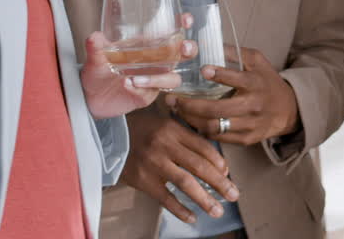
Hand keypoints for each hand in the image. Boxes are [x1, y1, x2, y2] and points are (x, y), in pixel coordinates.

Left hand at [81, 32, 189, 119]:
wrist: (89, 97)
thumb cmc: (98, 71)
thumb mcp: (96, 56)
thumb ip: (96, 46)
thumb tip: (95, 36)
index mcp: (147, 45)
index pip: (171, 32)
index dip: (183, 25)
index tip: (186, 20)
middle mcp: (156, 62)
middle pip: (183, 54)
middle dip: (188, 50)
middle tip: (182, 48)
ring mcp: (154, 79)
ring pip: (173, 78)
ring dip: (159, 78)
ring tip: (135, 79)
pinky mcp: (147, 95)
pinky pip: (152, 92)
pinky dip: (141, 88)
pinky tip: (127, 85)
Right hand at [121, 110, 240, 223]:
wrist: (109, 136)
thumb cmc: (143, 131)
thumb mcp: (166, 125)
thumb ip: (188, 140)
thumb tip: (216, 163)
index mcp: (173, 130)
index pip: (204, 147)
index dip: (219, 162)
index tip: (228, 174)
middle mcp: (165, 145)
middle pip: (199, 166)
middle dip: (220, 183)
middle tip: (234, 195)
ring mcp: (154, 163)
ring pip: (186, 183)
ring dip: (204, 199)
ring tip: (217, 210)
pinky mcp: (143, 180)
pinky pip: (165, 198)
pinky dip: (180, 209)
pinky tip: (192, 217)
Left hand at [163, 47, 298, 145]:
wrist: (288, 110)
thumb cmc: (267, 81)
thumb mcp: (256, 61)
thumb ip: (234, 52)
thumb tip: (206, 43)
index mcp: (255, 83)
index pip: (236, 79)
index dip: (219, 74)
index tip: (202, 69)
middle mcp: (253, 105)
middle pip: (217, 110)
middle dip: (190, 105)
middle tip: (172, 99)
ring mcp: (249, 125)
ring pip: (214, 126)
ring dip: (191, 119)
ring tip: (177, 110)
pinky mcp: (246, 139)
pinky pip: (219, 137)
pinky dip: (202, 129)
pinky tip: (191, 120)